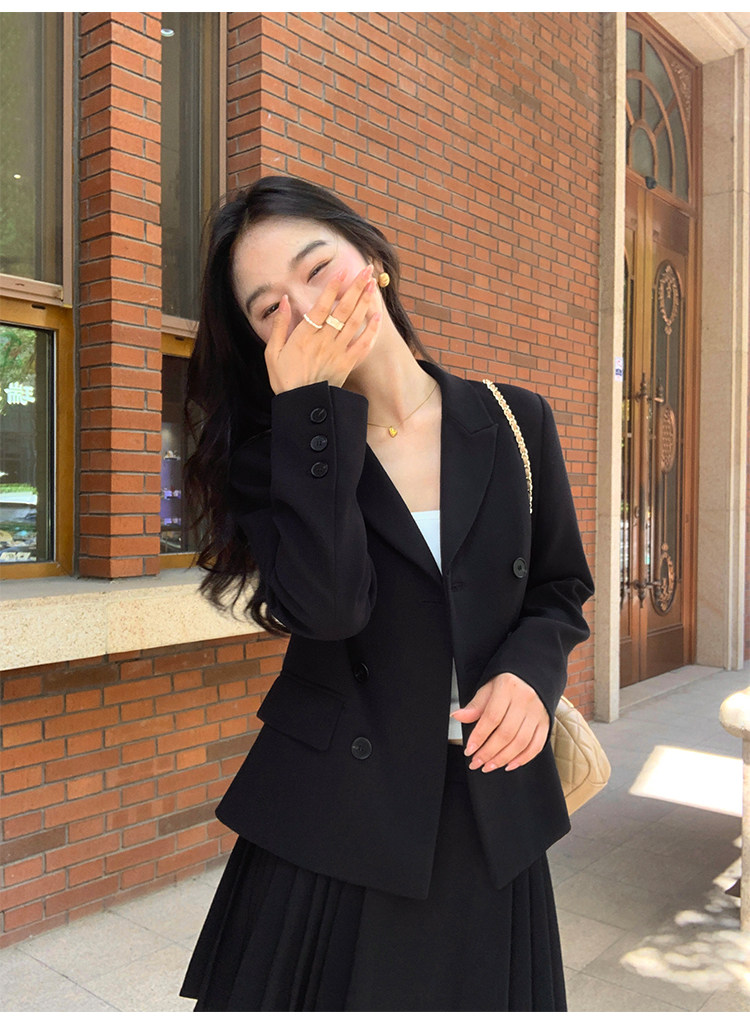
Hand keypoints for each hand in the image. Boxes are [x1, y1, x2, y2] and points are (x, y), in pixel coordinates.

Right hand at [265, 265, 380, 392]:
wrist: (301, 405)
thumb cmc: (284, 379)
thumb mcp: (272, 352)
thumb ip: (280, 325)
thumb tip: (284, 300)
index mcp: (305, 336)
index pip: (321, 306)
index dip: (333, 288)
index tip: (342, 271)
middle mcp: (324, 341)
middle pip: (343, 310)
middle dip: (356, 288)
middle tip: (366, 271)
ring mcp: (338, 352)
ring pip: (355, 323)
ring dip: (365, 302)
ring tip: (373, 285)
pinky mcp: (347, 364)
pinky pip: (363, 345)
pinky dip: (371, 330)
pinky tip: (377, 316)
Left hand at [452, 672, 548, 772]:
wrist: (532, 676)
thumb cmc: (507, 684)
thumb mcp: (488, 688)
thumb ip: (475, 705)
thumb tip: (458, 716)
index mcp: (508, 688)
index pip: (492, 717)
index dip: (479, 736)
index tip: (469, 750)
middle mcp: (525, 701)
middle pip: (506, 733)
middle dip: (489, 752)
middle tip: (476, 762)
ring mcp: (537, 713)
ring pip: (521, 742)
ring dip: (503, 758)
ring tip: (489, 766)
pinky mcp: (546, 723)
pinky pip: (536, 745)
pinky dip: (523, 759)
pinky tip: (509, 765)